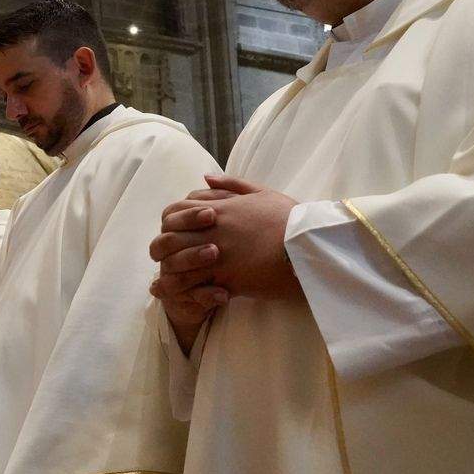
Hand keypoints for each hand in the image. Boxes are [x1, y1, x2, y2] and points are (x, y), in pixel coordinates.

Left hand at [149, 175, 302, 302]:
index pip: (175, 210)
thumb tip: (205, 177)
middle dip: (163, 248)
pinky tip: (183, 296)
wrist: (309, 246)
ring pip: (177, 263)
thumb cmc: (290, 219)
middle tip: (166, 259)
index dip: (170, 222)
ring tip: (168, 281)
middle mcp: (213, 230)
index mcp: (219, 208)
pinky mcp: (227, 277)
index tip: (176, 232)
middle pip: (169, 237)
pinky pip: (195, 286)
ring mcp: (218, 254)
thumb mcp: (262, 193)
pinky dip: (186, 291)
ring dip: (170, 272)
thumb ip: (232, 184)